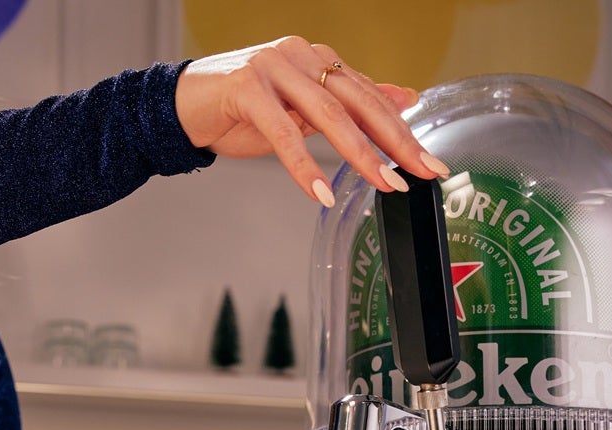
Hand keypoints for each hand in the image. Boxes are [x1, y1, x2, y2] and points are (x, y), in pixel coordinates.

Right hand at [175, 36, 448, 206]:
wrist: (181, 106)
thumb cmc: (240, 110)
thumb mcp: (302, 109)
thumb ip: (348, 105)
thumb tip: (402, 98)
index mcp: (316, 59)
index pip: (369, 96)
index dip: (402, 129)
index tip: (430, 161)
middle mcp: (300, 56)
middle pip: (358, 102)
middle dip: (394, 141)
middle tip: (420, 172)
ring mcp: (273, 68)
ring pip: (327, 113)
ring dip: (358, 153)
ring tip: (383, 183)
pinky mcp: (246, 88)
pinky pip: (283, 133)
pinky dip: (304, 166)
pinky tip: (321, 192)